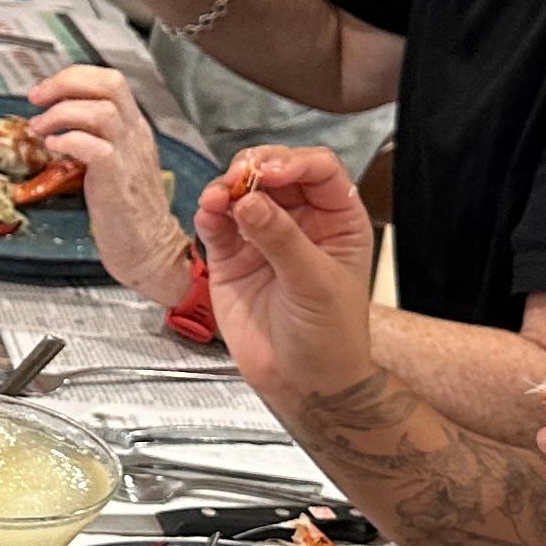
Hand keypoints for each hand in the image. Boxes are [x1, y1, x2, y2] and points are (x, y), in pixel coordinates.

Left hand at [27, 62, 190, 303]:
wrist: (149, 249)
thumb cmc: (126, 212)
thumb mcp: (113, 163)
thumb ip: (93, 138)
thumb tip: (56, 121)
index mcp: (133, 129)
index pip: (110, 81)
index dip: (73, 77)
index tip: (45, 92)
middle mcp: (134, 135)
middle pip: (110, 83)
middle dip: (66, 82)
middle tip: (37, 98)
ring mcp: (128, 155)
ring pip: (101, 110)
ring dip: (61, 113)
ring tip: (40, 128)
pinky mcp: (117, 178)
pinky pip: (94, 146)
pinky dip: (68, 140)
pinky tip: (53, 148)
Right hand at [189, 143, 377, 403]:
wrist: (303, 382)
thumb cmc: (331, 337)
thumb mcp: (316, 284)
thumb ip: (282, 240)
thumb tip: (251, 202)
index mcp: (337, 219)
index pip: (318, 170)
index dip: (293, 163)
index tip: (268, 173)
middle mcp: (300, 221)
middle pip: (274, 172)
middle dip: (253, 169)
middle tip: (237, 179)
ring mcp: (263, 237)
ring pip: (241, 193)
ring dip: (225, 189)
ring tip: (216, 200)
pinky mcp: (231, 257)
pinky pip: (216, 224)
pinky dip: (208, 214)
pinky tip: (208, 215)